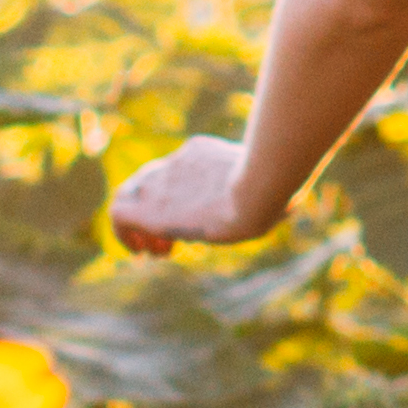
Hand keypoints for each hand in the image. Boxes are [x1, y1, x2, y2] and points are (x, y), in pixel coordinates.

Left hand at [107, 136, 276, 257]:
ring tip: (151, 252)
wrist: (259, 184)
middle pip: (151, 180)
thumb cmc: (278, 187)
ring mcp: (163, 181)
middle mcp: (178, 162)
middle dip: (153, 210)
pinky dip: (123, 234)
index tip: (190, 218)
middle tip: (167, 242)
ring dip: (138, 226)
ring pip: (131, 196)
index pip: (179, 170)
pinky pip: (120, 213)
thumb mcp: (272, 184)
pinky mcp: (151, 207)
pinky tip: (139, 253)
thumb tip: (287, 202)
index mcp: (203, 153)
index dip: (177, 195)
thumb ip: (265, 190)